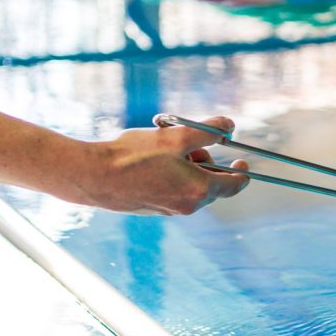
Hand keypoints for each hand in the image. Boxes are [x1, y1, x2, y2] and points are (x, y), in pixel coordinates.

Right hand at [84, 116, 249, 214]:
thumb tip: (229, 125)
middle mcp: (188, 205)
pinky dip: (172, 174)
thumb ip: (207, 130)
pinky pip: (174, 190)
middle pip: (211, 183)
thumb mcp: (175, 136)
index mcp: (199, 190)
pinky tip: (150, 161)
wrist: (93, 176)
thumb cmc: (134, 156)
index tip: (242, 160)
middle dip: (205, 161)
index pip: (234, 185)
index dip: (241, 172)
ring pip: (191, 185)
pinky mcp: (154, 209)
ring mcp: (170, 210)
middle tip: (188, 143)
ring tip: (163, 149)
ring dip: (186, 165)